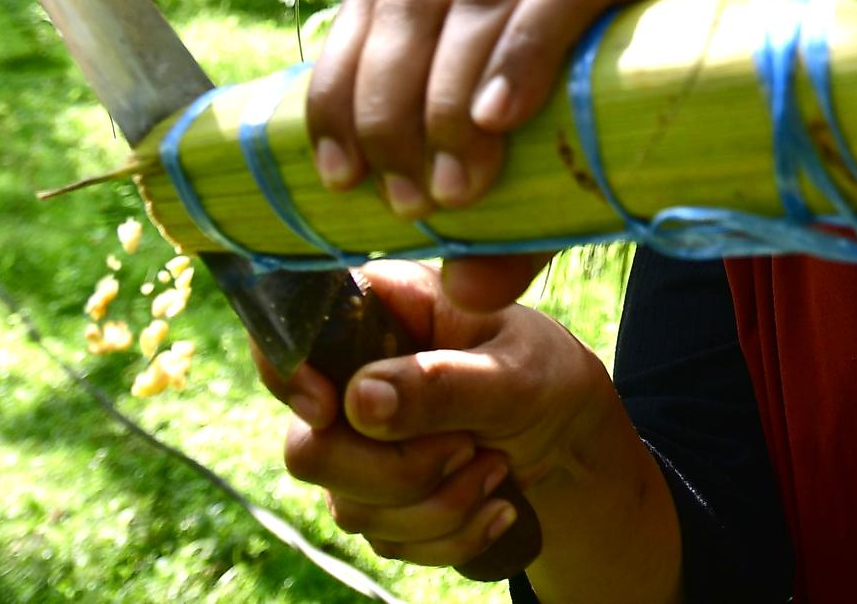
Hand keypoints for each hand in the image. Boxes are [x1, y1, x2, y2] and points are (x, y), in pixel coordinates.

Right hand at [256, 261, 629, 572]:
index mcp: (380, 313)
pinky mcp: (376, 501)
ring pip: (350, 509)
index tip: (329, 408)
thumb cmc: (543, 375)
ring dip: (439, 503)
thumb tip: (356, 401)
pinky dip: (452, 534)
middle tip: (468, 444)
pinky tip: (498, 505)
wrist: (568, 437)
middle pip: (308, 450)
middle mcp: (351, 380)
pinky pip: (389, 543)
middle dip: (400, 469)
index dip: (288, 374)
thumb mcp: (514, 371)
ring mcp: (355, 446)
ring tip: (497, 467)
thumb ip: (441, 383)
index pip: (291, 332)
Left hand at [306, 0, 749, 307]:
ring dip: (452, 91)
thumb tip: (460, 295)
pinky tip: (504, 115)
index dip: (340, 83)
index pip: (379, 5)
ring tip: (461, 184)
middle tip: (412, 200)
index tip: (335, 175)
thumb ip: (515, 223)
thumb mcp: (568, 171)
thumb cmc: (656, 112)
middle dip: (393, 105)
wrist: (781, 65)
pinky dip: (527, 47)